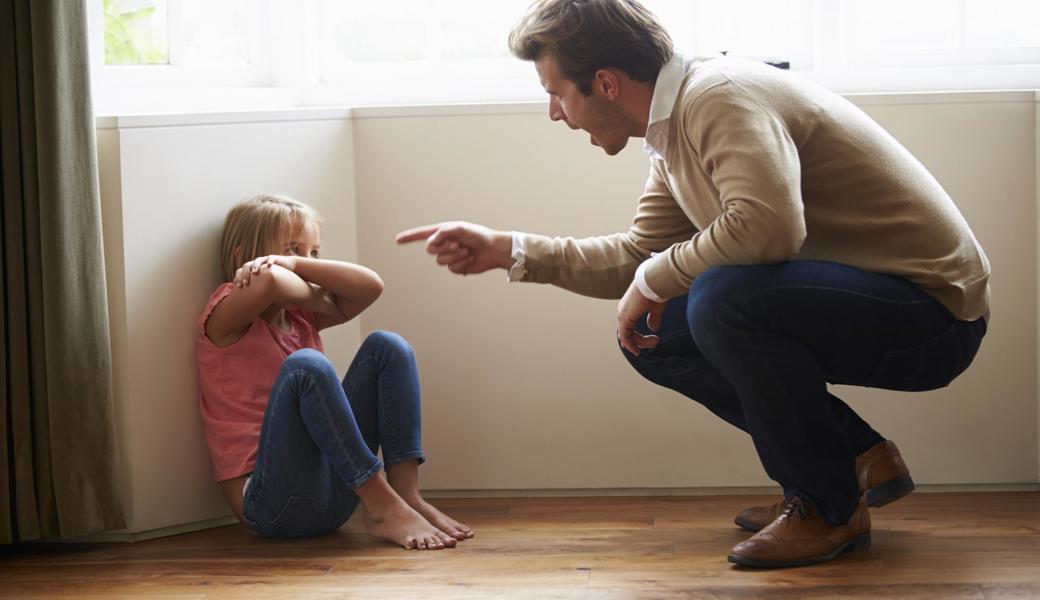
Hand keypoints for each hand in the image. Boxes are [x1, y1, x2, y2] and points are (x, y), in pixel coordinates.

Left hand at [233, 254, 296, 287]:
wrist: (287, 267)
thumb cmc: (273, 277)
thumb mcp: (263, 283)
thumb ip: (255, 287)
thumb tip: (246, 299)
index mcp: (251, 268)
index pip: (241, 271)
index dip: (238, 277)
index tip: (238, 286)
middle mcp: (256, 263)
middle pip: (247, 266)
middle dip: (245, 274)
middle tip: (245, 283)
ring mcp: (265, 259)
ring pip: (257, 261)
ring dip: (255, 266)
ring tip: (254, 273)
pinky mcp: (274, 258)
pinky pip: (271, 258)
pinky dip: (270, 261)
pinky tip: (269, 266)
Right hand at [395, 221, 511, 274]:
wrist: (493, 249)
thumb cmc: (479, 235)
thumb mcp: (460, 228)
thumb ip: (443, 232)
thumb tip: (431, 241)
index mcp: (444, 232)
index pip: (422, 234)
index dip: (409, 237)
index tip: (397, 240)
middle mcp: (445, 243)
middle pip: (430, 250)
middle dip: (443, 248)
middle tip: (457, 244)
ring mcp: (450, 256)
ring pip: (440, 261)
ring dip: (454, 257)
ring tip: (466, 252)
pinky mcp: (457, 266)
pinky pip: (451, 268)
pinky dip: (461, 264)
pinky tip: (470, 259)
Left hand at [617, 279, 664, 355]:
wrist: (653, 282)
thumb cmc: (655, 291)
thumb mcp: (655, 308)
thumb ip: (653, 318)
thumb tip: (653, 328)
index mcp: (629, 307)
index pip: (628, 326)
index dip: (634, 337)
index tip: (647, 342)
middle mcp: (623, 312)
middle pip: (626, 333)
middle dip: (639, 342)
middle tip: (654, 342)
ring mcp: (622, 315)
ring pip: (626, 337)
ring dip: (640, 343)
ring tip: (655, 342)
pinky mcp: (624, 319)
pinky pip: (626, 337)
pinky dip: (631, 345)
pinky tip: (638, 351)